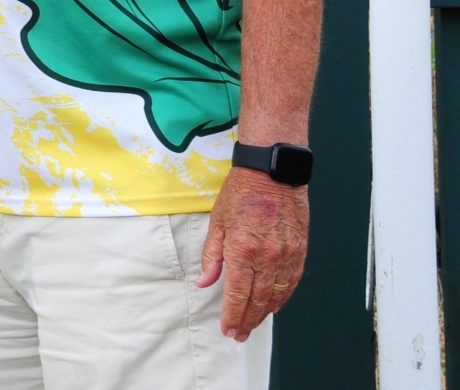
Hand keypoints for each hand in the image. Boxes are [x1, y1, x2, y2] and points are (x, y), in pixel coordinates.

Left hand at [197, 167, 308, 340]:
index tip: (227, 329)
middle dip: (247, 321)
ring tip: (253, 326)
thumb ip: (212, 256)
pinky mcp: (301, 251)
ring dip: (265, 314)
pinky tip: (273, 306)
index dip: (232, 315)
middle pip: (259, 300)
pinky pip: (292, 282)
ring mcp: (287, 255)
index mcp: (243, 249)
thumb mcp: (217, 221)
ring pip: (277, 295)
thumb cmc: (241, 192)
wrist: (273, 173)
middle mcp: (268, 256)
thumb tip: (205, 282)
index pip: (238, 294)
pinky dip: (282, 298)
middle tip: (239, 334)